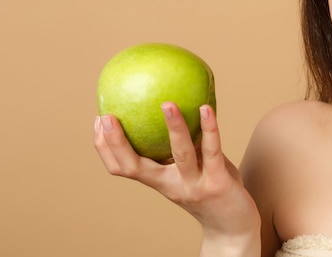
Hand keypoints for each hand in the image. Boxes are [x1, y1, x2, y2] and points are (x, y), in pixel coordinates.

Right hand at [94, 102, 260, 242]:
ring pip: (180, 154)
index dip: (105, 147)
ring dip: (174, 127)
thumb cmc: (212, 190)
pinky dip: (209, 128)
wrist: (233, 227)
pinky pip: (212, 151)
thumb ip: (183, 146)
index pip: (123, 167)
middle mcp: (172, 186)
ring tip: (167, 104)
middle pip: (136, 167)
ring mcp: (195, 185)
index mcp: (161, 182)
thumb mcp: (191, 169)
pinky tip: (206, 108)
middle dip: (117, 142)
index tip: (98, 119)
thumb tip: (172, 105)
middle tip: (107, 116)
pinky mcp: (218, 183)